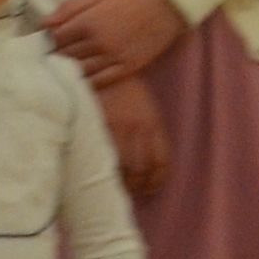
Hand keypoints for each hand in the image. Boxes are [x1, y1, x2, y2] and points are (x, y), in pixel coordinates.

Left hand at [47, 0, 186, 89]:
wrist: (166, 5)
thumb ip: (68, 9)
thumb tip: (43, 24)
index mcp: (87, 22)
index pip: (55, 39)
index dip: (47, 42)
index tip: (43, 44)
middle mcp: (98, 42)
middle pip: (65, 56)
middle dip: (55, 57)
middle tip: (46, 61)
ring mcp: (114, 56)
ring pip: (80, 70)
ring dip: (68, 72)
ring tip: (59, 72)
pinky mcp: (128, 67)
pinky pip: (101, 81)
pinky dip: (87, 83)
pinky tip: (79, 82)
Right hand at [97, 70, 171, 195]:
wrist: (100, 66)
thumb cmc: (122, 88)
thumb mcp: (143, 108)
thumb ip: (145, 131)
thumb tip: (144, 159)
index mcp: (153, 123)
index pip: (161, 161)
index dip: (157, 180)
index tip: (152, 188)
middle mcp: (138, 128)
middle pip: (142, 168)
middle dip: (139, 185)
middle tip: (132, 193)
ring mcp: (117, 127)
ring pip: (122, 166)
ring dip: (120, 182)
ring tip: (115, 188)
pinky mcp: (97, 125)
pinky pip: (102, 154)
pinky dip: (102, 169)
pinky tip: (99, 174)